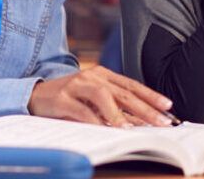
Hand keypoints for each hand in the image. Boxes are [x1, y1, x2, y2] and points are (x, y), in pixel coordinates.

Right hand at [28, 66, 173, 127]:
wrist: (35, 94)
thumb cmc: (69, 99)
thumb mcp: (93, 100)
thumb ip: (113, 107)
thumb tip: (139, 122)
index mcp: (102, 74)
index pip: (132, 85)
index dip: (151, 95)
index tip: (168, 106)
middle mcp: (91, 76)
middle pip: (123, 92)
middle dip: (144, 108)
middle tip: (161, 121)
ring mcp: (76, 85)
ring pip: (103, 96)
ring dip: (120, 114)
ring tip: (132, 128)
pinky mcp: (62, 98)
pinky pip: (82, 110)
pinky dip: (95, 120)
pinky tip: (105, 129)